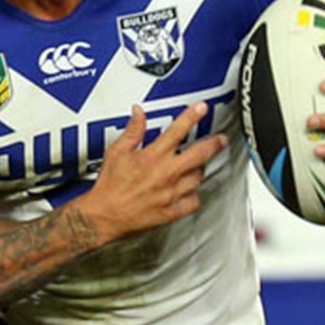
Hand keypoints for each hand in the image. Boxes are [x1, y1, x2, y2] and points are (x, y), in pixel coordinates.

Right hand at [76, 102, 227, 242]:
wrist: (103, 216)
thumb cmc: (108, 187)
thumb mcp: (117, 151)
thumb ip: (133, 131)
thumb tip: (138, 113)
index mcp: (153, 156)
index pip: (178, 130)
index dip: (192, 116)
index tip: (202, 108)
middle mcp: (166, 173)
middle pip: (200, 154)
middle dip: (214, 144)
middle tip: (220, 139)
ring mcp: (171, 193)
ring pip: (198, 177)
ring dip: (201, 169)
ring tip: (200, 164)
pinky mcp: (171, 212)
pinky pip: (193, 202)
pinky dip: (194, 195)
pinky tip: (191, 191)